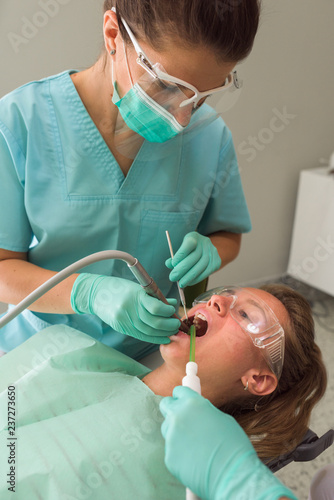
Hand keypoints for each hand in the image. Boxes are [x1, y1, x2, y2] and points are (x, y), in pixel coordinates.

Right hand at [71, 274, 179, 342]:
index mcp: (135, 296)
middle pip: (154, 323)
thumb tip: (171, 304)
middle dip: (168, 325)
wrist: (96, 294)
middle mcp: (129, 309)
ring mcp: (125, 320)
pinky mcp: (122, 328)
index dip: (167, 312)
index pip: (156, 308)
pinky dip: (153, 338)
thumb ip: (155, 297)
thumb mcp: (138, 288)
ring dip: (163, 333)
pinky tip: (162, 337)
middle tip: (176, 324)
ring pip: (148, 332)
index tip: (172, 310)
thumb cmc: (119, 288)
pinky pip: (141, 336)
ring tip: (171, 331)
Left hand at [160, 386, 296, 499]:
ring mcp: (171, 437)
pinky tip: (194, 458)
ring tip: (194, 443)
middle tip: (184, 417)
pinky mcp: (169, 456)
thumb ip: (204, 412)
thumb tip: (197, 413)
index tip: (184, 400)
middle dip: (173, 409)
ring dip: (176, 431)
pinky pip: (171, 449)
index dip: (183, 396)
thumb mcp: (222, 418)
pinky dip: (179, 452)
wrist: (233, 475)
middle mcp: (178, 417)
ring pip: (167, 428)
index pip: (179, 391)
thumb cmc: (233, 446)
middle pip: (166, 405)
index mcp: (192, 403)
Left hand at [165, 232, 220, 287]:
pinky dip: (195, 279)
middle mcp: (205, 243)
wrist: (207, 249)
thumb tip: (168, 264)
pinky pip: (205, 273)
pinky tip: (189, 282)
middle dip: (181, 270)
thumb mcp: (182, 248)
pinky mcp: (216, 262)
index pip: (188, 245)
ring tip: (180, 283)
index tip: (172, 264)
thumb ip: (175, 256)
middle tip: (172, 278)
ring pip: (199, 268)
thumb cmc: (191, 249)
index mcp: (194, 237)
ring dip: (188, 277)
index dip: (180, 255)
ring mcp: (212, 253)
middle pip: (193, 258)